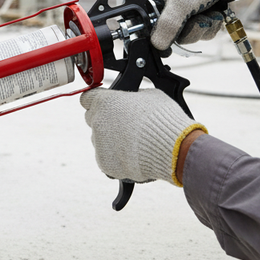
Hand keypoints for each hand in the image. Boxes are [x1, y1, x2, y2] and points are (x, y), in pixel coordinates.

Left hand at [80, 88, 205, 186]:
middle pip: (93, 119)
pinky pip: (107, 158)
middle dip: (105, 121)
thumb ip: (133, 97)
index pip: (87, 98)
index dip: (97, 101)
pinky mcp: (105, 163)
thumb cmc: (163, 120)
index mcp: (105, 102)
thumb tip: (133, 100)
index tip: (104, 105)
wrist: (172, 149)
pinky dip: (117, 158)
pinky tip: (134, 155)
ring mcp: (99, 144)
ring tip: (134, 142)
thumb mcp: (150, 96)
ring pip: (100, 140)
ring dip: (112, 140)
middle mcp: (97, 122)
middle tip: (125, 125)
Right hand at [137, 0, 257, 50]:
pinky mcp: (195, 17)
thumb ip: (167, 25)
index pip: (141, 25)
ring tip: (208, 11)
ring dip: (202, 27)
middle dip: (188, 30)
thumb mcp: (181, 3)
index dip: (152, 36)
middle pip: (168, 36)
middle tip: (196, 18)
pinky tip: (214, 12)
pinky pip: (200, 33)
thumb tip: (157, 46)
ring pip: (187, 37)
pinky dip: (211, 25)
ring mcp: (180, 13)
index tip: (166, 40)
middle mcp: (162, 7)